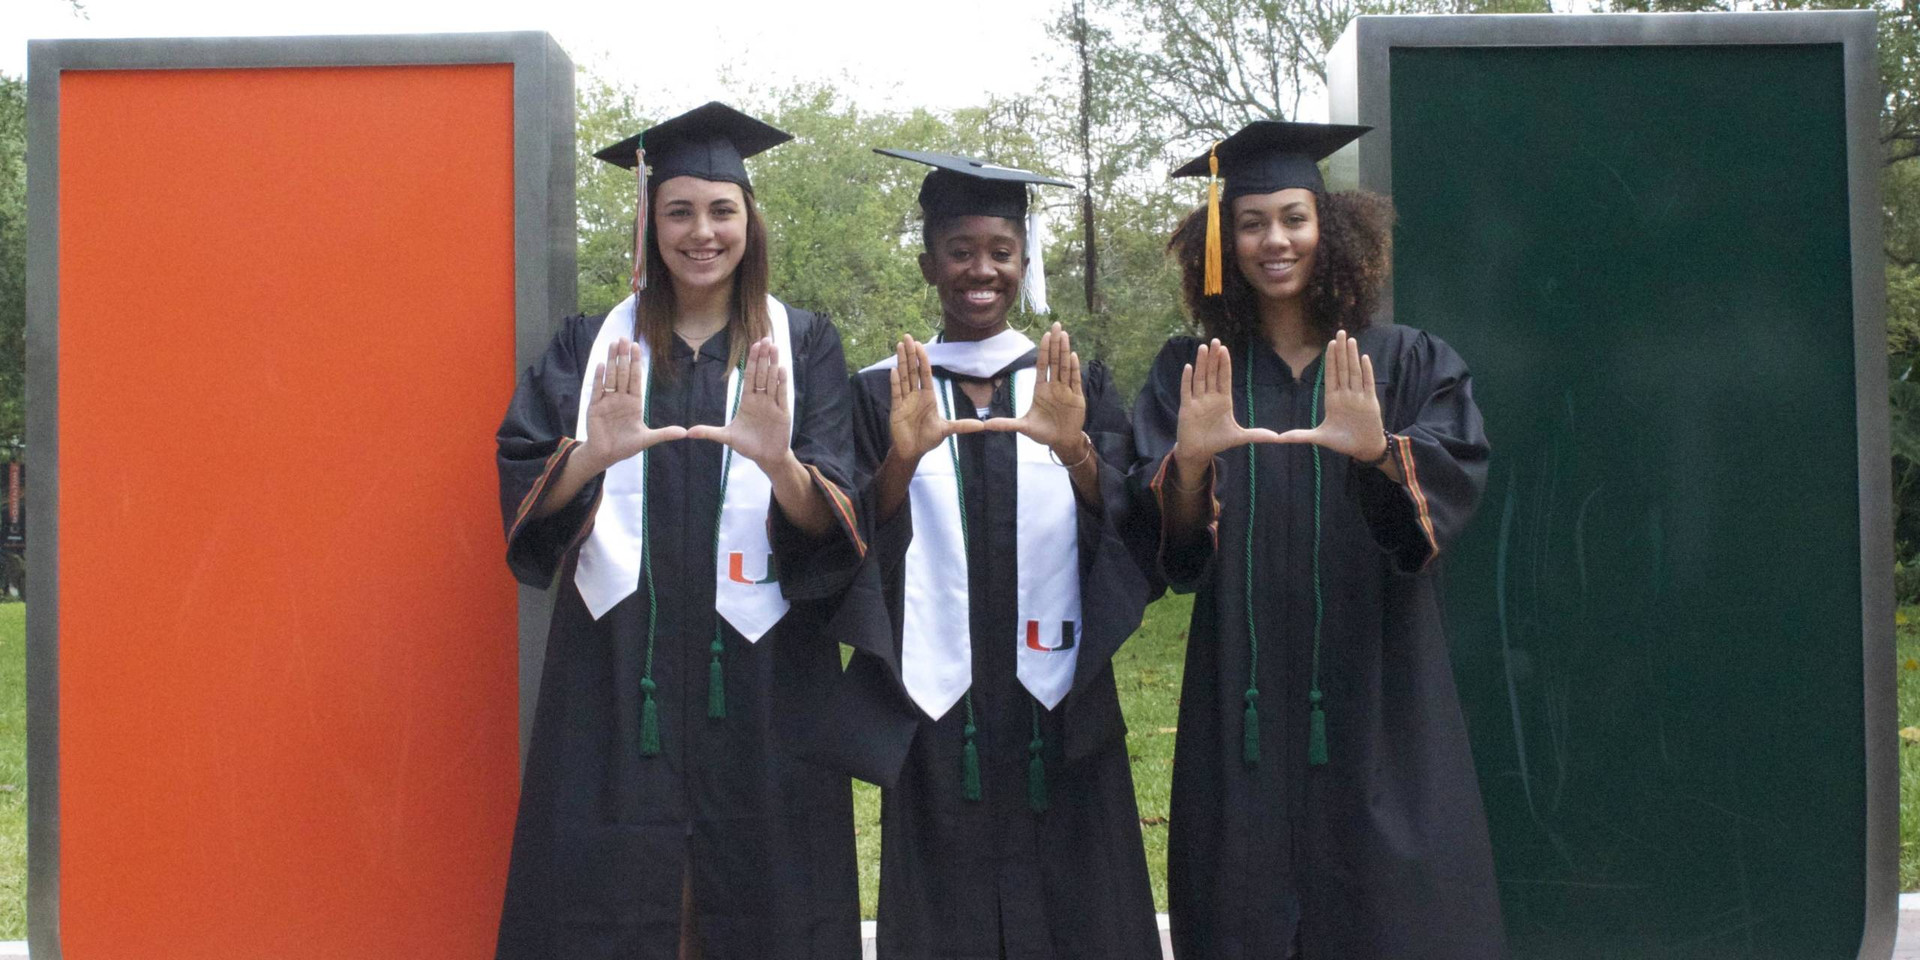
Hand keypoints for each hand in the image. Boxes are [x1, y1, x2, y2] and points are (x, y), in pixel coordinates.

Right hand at [580, 338, 687, 471]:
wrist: (607, 455)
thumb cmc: (626, 446)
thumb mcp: (647, 439)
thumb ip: (664, 434)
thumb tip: (685, 433)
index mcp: (634, 402)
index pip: (635, 378)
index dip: (636, 363)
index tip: (637, 347)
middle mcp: (620, 398)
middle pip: (623, 373)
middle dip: (624, 356)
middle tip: (625, 338)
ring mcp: (607, 401)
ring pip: (610, 377)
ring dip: (612, 360)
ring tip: (613, 344)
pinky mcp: (595, 407)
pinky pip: (597, 389)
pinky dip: (599, 377)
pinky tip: (601, 365)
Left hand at [687, 337, 792, 470]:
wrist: (766, 457)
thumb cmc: (748, 445)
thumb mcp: (726, 438)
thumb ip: (709, 432)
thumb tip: (688, 432)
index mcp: (748, 401)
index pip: (750, 377)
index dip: (752, 361)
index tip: (753, 345)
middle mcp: (761, 400)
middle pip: (762, 374)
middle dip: (763, 357)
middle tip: (765, 339)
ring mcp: (772, 405)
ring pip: (772, 380)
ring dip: (773, 364)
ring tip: (774, 347)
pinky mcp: (782, 413)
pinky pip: (782, 395)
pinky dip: (781, 382)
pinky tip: (781, 369)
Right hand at [886, 335, 983, 465]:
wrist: (912, 451)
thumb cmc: (927, 438)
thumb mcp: (946, 430)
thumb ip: (961, 426)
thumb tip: (981, 426)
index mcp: (928, 397)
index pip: (925, 374)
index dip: (923, 360)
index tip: (921, 345)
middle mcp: (916, 395)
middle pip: (913, 370)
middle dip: (911, 354)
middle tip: (908, 337)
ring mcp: (905, 400)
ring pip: (903, 377)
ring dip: (901, 361)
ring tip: (900, 346)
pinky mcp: (896, 408)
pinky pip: (895, 392)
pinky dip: (894, 381)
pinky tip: (894, 369)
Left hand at [982, 322, 1089, 461]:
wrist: (1062, 442)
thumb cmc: (1043, 432)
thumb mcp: (1023, 427)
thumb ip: (1006, 424)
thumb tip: (985, 425)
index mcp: (1041, 389)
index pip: (1042, 365)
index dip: (1044, 350)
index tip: (1045, 335)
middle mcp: (1054, 386)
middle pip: (1055, 360)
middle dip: (1055, 343)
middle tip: (1057, 325)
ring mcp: (1066, 390)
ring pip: (1065, 366)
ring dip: (1065, 350)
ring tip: (1064, 335)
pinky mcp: (1077, 398)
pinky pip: (1075, 380)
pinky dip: (1075, 368)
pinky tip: (1073, 355)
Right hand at [1171, 339, 1281, 476]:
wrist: (1198, 452)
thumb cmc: (1217, 442)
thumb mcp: (1239, 437)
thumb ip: (1257, 434)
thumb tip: (1278, 437)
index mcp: (1223, 400)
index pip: (1224, 378)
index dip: (1224, 364)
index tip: (1226, 350)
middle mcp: (1209, 397)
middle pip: (1212, 373)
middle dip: (1214, 358)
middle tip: (1216, 341)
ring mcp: (1197, 401)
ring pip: (1200, 378)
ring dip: (1201, 363)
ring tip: (1203, 348)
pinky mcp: (1186, 408)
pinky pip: (1186, 391)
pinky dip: (1187, 379)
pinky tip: (1189, 367)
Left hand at [1275, 330, 1387, 460]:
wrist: (1363, 449)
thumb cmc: (1343, 442)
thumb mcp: (1319, 437)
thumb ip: (1300, 436)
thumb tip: (1279, 438)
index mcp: (1333, 400)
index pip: (1331, 375)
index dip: (1330, 359)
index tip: (1329, 343)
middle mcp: (1346, 395)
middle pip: (1343, 368)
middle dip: (1341, 351)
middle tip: (1340, 332)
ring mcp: (1359, 397)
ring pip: (1354, 372)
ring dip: (1352, 356)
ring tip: (1350, 340)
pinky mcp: (1371, 402)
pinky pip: (1368, 383)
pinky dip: (1366, 371)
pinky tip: (1364, 358)